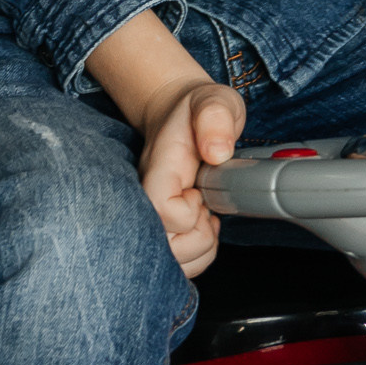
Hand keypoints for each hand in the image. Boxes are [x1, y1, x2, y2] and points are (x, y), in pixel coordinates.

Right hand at [136, 75, 247, 277]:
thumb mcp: (215, 102)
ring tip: (207, 219)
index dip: (189, 211)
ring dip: (199, 251)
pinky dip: (198, 255)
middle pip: (162, 248)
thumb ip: (216, 119)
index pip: (161, 210)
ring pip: (169, 262)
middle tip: (208, 211)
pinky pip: (176, 261)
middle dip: (197, 240)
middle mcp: (147, 197)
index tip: (201, 192)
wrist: (178, 111)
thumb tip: (217, 152)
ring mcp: (152, 215)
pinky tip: (204, 226)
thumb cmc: (197, 110)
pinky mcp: (162, 226)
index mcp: (158, 170)